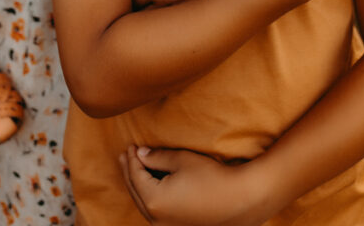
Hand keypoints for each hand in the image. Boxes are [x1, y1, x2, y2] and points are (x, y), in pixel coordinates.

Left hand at [119, 146, 272, 225]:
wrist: (238, 200)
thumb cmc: (210, 177)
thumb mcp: (181, 160)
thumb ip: (156, 157)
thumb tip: (140, 154)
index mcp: (154, 201)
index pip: (136, 176)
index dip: (132, 159)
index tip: (130, 144)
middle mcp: (156, 219)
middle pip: (135, 191)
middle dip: (130, 171)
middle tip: (125, 154)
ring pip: (143, 203)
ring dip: (137, 184)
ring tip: (133, 167)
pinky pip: (154, 210)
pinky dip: (148, 195)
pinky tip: (149, 184)